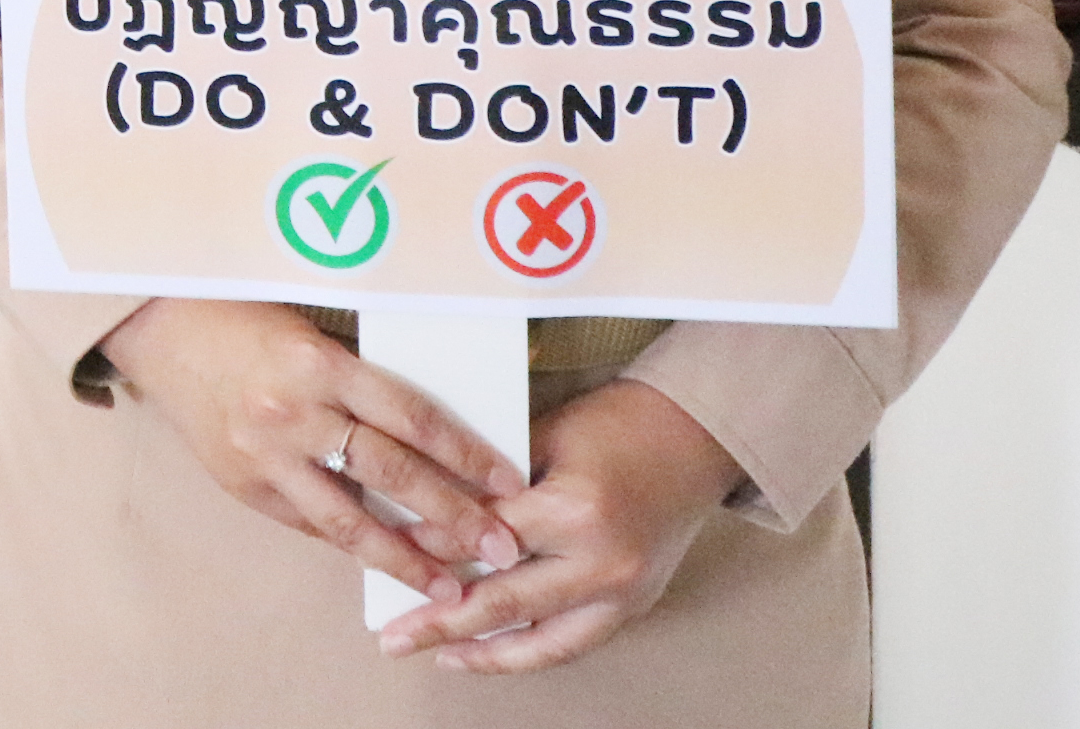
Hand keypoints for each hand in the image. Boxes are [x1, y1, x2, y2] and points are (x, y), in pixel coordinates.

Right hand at [97, 300, 526, 599]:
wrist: (159, 332)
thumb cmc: (244, 319)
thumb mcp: (312, 333)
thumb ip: (362, 380)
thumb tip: (431, 436)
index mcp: (319, 364)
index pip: (411, 417)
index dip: (465, 454)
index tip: (508, 483)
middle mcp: (294, 413)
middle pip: (391, 473)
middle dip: (452, 517)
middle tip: (501, 547)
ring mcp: (264, 456)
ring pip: (349, 520)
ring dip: (405, 558)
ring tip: (448, 588)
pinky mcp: (243, 486)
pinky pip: (309, 523)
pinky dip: (350, 544)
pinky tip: (384, 561)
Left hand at [379, 378, 739, 669]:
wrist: (694, 440)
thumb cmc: (616, 424)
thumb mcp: (544, 436)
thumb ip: (492, 479)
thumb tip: (427, 509)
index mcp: (575, 511)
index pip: (483, 539)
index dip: (429, 549)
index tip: (385, 556)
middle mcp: (601, 563)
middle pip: (505, 604)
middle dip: (441, 623)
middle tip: (393, 637)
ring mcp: (623, 594)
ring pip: (540, 643)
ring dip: (482, 654)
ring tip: (435, 655)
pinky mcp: (633, 608)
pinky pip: (570, 644)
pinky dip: (527, 654)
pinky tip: (487, 652)